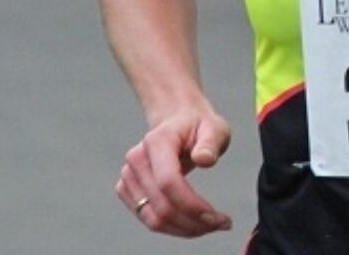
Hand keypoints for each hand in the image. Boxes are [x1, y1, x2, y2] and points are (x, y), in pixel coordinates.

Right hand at [115, 107, 234, 236]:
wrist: (177, 119)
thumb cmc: (197, 125)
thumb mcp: (214, 127)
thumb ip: (211, 142)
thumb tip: (204, 159)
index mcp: (157, 141)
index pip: (168, 182)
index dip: (191, 205)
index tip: (216, 217)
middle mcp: (137, 159)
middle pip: (161, 205)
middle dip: (193, 222)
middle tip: (221, 224)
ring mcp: (128, 175)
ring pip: (152, 218)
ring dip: (183, 229)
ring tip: (210, 225)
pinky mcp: (127, 188)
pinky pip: (147, 217)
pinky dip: (171, 226)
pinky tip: (193, 223)